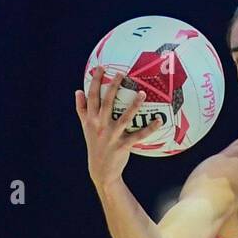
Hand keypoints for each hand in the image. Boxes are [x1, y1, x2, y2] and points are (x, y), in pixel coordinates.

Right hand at [75, 68, 156, 188]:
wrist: (100, 170)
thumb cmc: (95, 144)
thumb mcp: (86, 127)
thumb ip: (82, 109)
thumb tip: (78, 91)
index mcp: (91, 120)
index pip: (92, 97)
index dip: (95, 81)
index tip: (100, 67)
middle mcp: (100, 126)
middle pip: (107, 103)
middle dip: (113, 87)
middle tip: (121, 73)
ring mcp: (112, 136)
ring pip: (124, 117)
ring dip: (134, 105)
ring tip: (142, 93)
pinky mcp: (123, 145)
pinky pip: (138, 135)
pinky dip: (149, 128)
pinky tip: (159, 120)